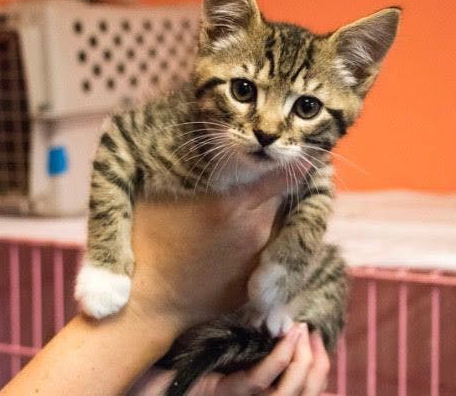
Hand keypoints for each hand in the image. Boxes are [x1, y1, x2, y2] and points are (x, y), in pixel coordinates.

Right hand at [127, 169, 294, 330]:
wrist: (149, 301)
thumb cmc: (148, 242)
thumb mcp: (162, 196)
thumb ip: (189, 175)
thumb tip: (207, 154)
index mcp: (232, 205)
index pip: (279, 178)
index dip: (295, 165)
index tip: (308, 155)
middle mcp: (254, 231)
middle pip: (279, 203)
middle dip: (273, 193)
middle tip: (262, 187)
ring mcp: (255, 261)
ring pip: (274, 231)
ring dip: (265, 222)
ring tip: (242, 221)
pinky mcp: (252, 285)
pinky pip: (263, 259)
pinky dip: (255, 250)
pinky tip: (231, 250)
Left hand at [130, 324, 329, 395]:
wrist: (144, 376)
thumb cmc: (177, 357)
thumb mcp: (219, 344)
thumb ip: (245, 338)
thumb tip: (271, 314)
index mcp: (252, 390)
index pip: (298, 386)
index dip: (317, 365)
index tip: (318, 335)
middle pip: (300, 393)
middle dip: (316, 365)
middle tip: (314, 333)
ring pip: (285, 392)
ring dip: (301, 362)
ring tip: (303, 332)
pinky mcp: (223, 394)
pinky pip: (257, 380)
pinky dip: (276, 359)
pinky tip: (286, 339)